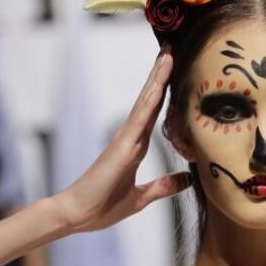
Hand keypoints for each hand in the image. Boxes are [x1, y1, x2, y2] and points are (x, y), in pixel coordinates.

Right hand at [54, 46, 190, 232]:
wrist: (77, 217)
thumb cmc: (103, 208)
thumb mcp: (142, 197)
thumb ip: (163, 186)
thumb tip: (187, 179)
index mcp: (136, 147)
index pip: (155, 114)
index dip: (165, 92)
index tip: (176, 70)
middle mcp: (130, 138)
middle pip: (150, 101)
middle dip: (161, 75)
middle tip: (171, 48)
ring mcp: (124, 140)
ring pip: (145, 103)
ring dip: (157, 78)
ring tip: (167, 54)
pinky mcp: (120, 148)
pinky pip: (139, 119)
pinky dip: (150, 101)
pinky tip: (160, 85)